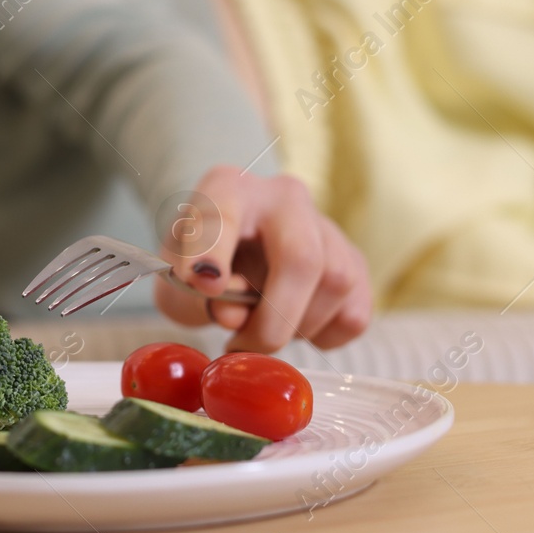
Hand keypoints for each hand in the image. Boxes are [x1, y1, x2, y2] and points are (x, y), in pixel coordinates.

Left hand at [153, 165, 371, 352]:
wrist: (236, 252)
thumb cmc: (203, 265)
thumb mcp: (179, 281)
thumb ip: (193, 297)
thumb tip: (235, 316)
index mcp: (227, 188)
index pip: (222, 213)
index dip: (212, 250)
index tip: (203, 285)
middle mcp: (283, 196)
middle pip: (301, 256)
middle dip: (274, 317)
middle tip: (242, 344)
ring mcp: (326, 226)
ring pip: (336, 283)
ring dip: (298, 327)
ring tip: (263, 329)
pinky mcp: (354, 260)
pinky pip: (354, 313)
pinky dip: (323, 336)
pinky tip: (294, 326)